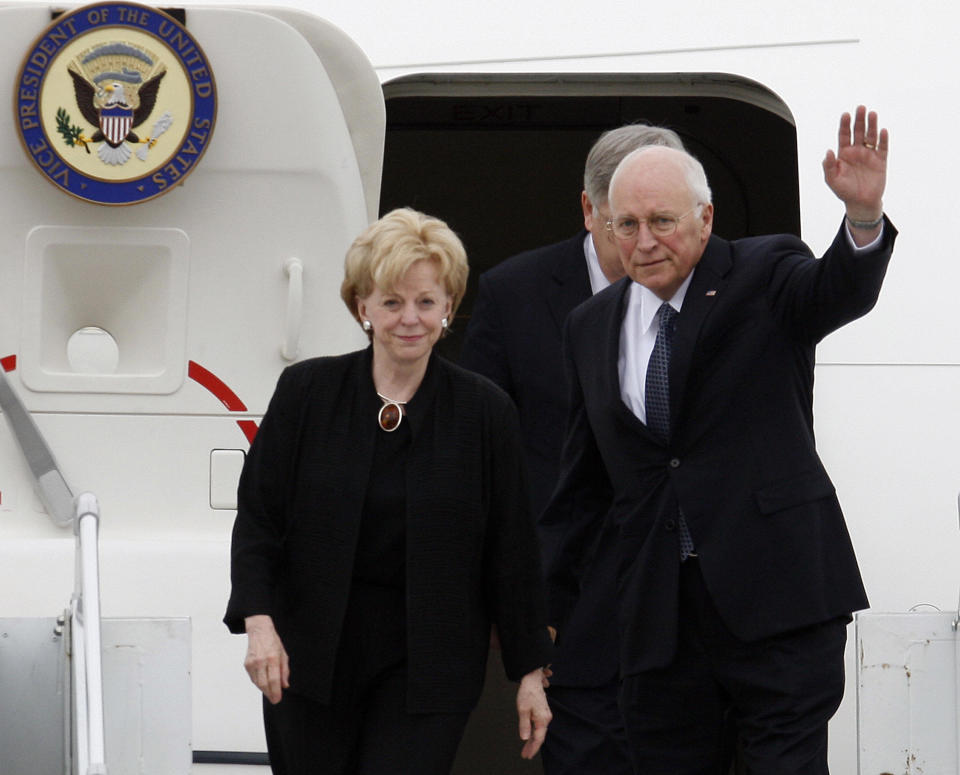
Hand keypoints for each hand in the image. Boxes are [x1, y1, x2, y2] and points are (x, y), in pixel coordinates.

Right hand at [244, 614, 289, 703]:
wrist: (259, 631)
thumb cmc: (273, 642)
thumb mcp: (284, 654)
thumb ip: (285, 671)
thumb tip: (285, 685)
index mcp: (272, 658)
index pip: (274, 680)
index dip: (276, 692)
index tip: (278, 699)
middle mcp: (261, 661)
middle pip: (264, 684)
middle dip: (270, 694)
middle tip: (275, 699)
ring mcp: (252, 663)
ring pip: (257, 683)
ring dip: (264, 690)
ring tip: (270, 692)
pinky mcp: (246, 664)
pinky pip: (253, 678)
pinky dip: (259, 683)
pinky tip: (264, 684)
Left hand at [516, 668, 551, 758]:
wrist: (533, 677)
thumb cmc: (527, 692)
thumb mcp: (523, 709)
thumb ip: (524, 725)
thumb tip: (525, 738)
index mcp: (542, 719)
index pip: (538, 738)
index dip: (532, 748)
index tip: (527, 755)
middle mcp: (546, 718)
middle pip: (540, 735)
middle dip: (532, 745)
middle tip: (525, 754)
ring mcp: (545, 714)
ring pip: (540, 730)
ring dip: (533, 739)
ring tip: (527, 747)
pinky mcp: (543, 710)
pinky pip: (539, 724)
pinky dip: (534, 731)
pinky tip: (530, 735)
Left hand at [822, 105, 887, 222]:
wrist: (860, 203)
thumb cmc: (844, 191)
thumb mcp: (832, 180)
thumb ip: (829, 166)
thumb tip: (828, 151)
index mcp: (844, 154)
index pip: (844, 135)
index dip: (844, 125)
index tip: (845, 115)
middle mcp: (857, 151)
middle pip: (858, 132)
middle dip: (859, 120)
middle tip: (860, 108)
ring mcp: (869, 155)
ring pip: (871, 136)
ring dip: (872, 125)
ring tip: (872, 114)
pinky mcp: (881, 161)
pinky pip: (882, 147)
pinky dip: (883, 139)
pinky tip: (882, 131)